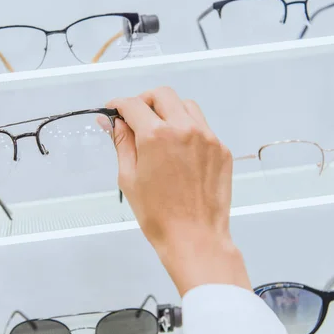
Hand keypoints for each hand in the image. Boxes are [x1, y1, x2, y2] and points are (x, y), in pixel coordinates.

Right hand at [108, 87, 249, 294]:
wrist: (195, 238)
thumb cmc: (158, 215)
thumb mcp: (129, 178)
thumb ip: (121, 143)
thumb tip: (112, 122)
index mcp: (156, 136)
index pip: (133, 104)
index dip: (118, 104)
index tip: (113, 110)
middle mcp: (184, 129)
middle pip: (162, 95)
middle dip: (145, 101)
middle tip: (136, 118)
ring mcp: (207, 138)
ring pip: (186, 106)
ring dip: (169, 111)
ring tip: (159, 133)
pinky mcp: (221, 150)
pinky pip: (202, 127)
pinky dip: (187, 129)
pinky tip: (179, 152)